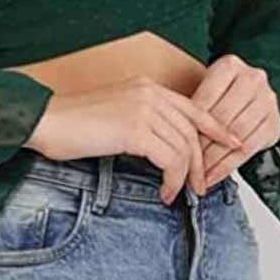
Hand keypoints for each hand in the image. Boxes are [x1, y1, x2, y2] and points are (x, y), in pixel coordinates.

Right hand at [23, 74, 245, 205]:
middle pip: (193, 130)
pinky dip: (172, 180)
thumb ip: (142, 121)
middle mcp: (148, 92)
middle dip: (201, 161)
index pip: (192, 106)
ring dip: (185, 176)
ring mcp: (143, 108)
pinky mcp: (135, 129)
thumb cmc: (73, 123)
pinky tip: (164, 191)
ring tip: (178, 193)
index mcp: (145, 86)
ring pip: (184, 146)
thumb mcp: (116, 114)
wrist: (47, 120)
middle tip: (201, 186)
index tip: (232, 143)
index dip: (215, 127)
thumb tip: (163, 148)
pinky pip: (169, 159)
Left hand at [186, 54, 279, 193]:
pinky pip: (249, 149)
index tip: (177, 142)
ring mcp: (267, 100)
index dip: (191, 122)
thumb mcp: (203, 91)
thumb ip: (191, 107)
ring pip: (237, 135)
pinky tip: (214, 175)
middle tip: (186, 163)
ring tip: (198, 174)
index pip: (207, 97)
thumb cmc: (219, 94)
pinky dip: (229, 165)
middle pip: (223, 117)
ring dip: (215, 159)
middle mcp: (253, 79)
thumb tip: (169, 132)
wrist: (247, 97)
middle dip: (202, 144)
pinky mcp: (274, 123)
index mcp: (230, 65)